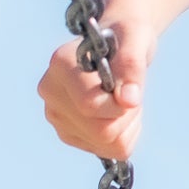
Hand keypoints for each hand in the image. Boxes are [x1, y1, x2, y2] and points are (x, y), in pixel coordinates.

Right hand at [38, 14, 153, 160]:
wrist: (118, 45)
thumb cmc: (127, 37)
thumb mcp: (137, 39)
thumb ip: (132, 66)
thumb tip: (129, 101)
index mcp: (61, 65)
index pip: (90, 105)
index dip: (121, 105)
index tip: (132, 88)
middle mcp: (51, 92)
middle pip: (100, 131)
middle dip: (127, 115)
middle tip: (130, 92)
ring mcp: (56, 116)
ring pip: (104, 144)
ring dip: (127, 124)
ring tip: (122, 98)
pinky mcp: (67, 133)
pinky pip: (107, 150)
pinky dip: (124, 134)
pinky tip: (117, 113)